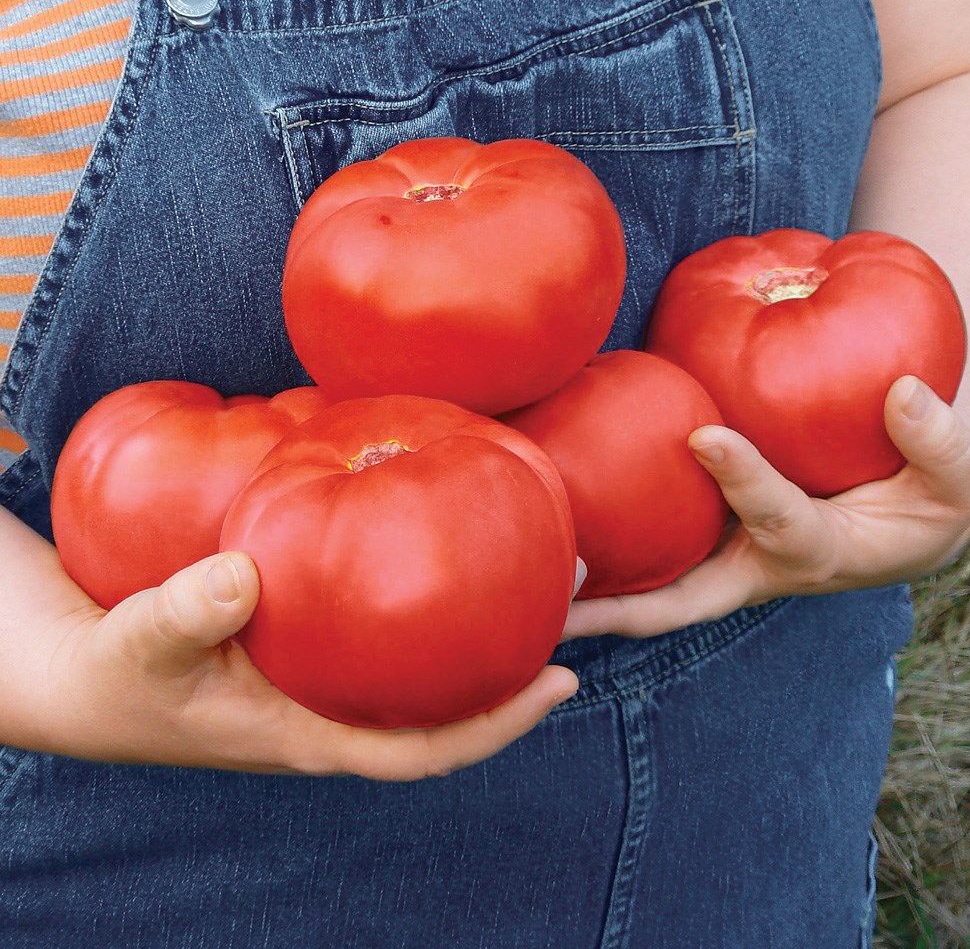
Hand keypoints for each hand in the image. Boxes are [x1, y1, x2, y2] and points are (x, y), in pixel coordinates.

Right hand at [29, 553, 579, 781]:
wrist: (92, 671)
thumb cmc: (119, 671)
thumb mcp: (138, 646)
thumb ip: (181, 614)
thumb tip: (241, 576)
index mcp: (312, 732)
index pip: (423, 748)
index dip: (495, 726)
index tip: (560, 682)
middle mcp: (336, 706)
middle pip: (446, 694)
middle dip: (514, 655)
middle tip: (572, 588)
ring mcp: (330, 672)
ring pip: (424, 653)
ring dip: (482, 610)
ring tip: (536, 549)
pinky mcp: (316, 636)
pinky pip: (385, 616)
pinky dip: (425, 583)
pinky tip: (446, 526)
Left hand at [563, 376, 969, 638]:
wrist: (903, 513)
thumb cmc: (928, 494)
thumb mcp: (957, 474)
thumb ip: (940, 441)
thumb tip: (899, 393)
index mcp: (816, 552)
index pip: (778, 519)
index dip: (746, 482)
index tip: (707, 436)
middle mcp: (751, 568)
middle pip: (676, 601)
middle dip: (617, 610)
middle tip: (552, 604)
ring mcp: (719, 558)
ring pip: (646, 585)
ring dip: (589, 590)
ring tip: (517, 574)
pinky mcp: (701, 536)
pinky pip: (645, 546)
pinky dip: (601, 543)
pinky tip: (545, 513)